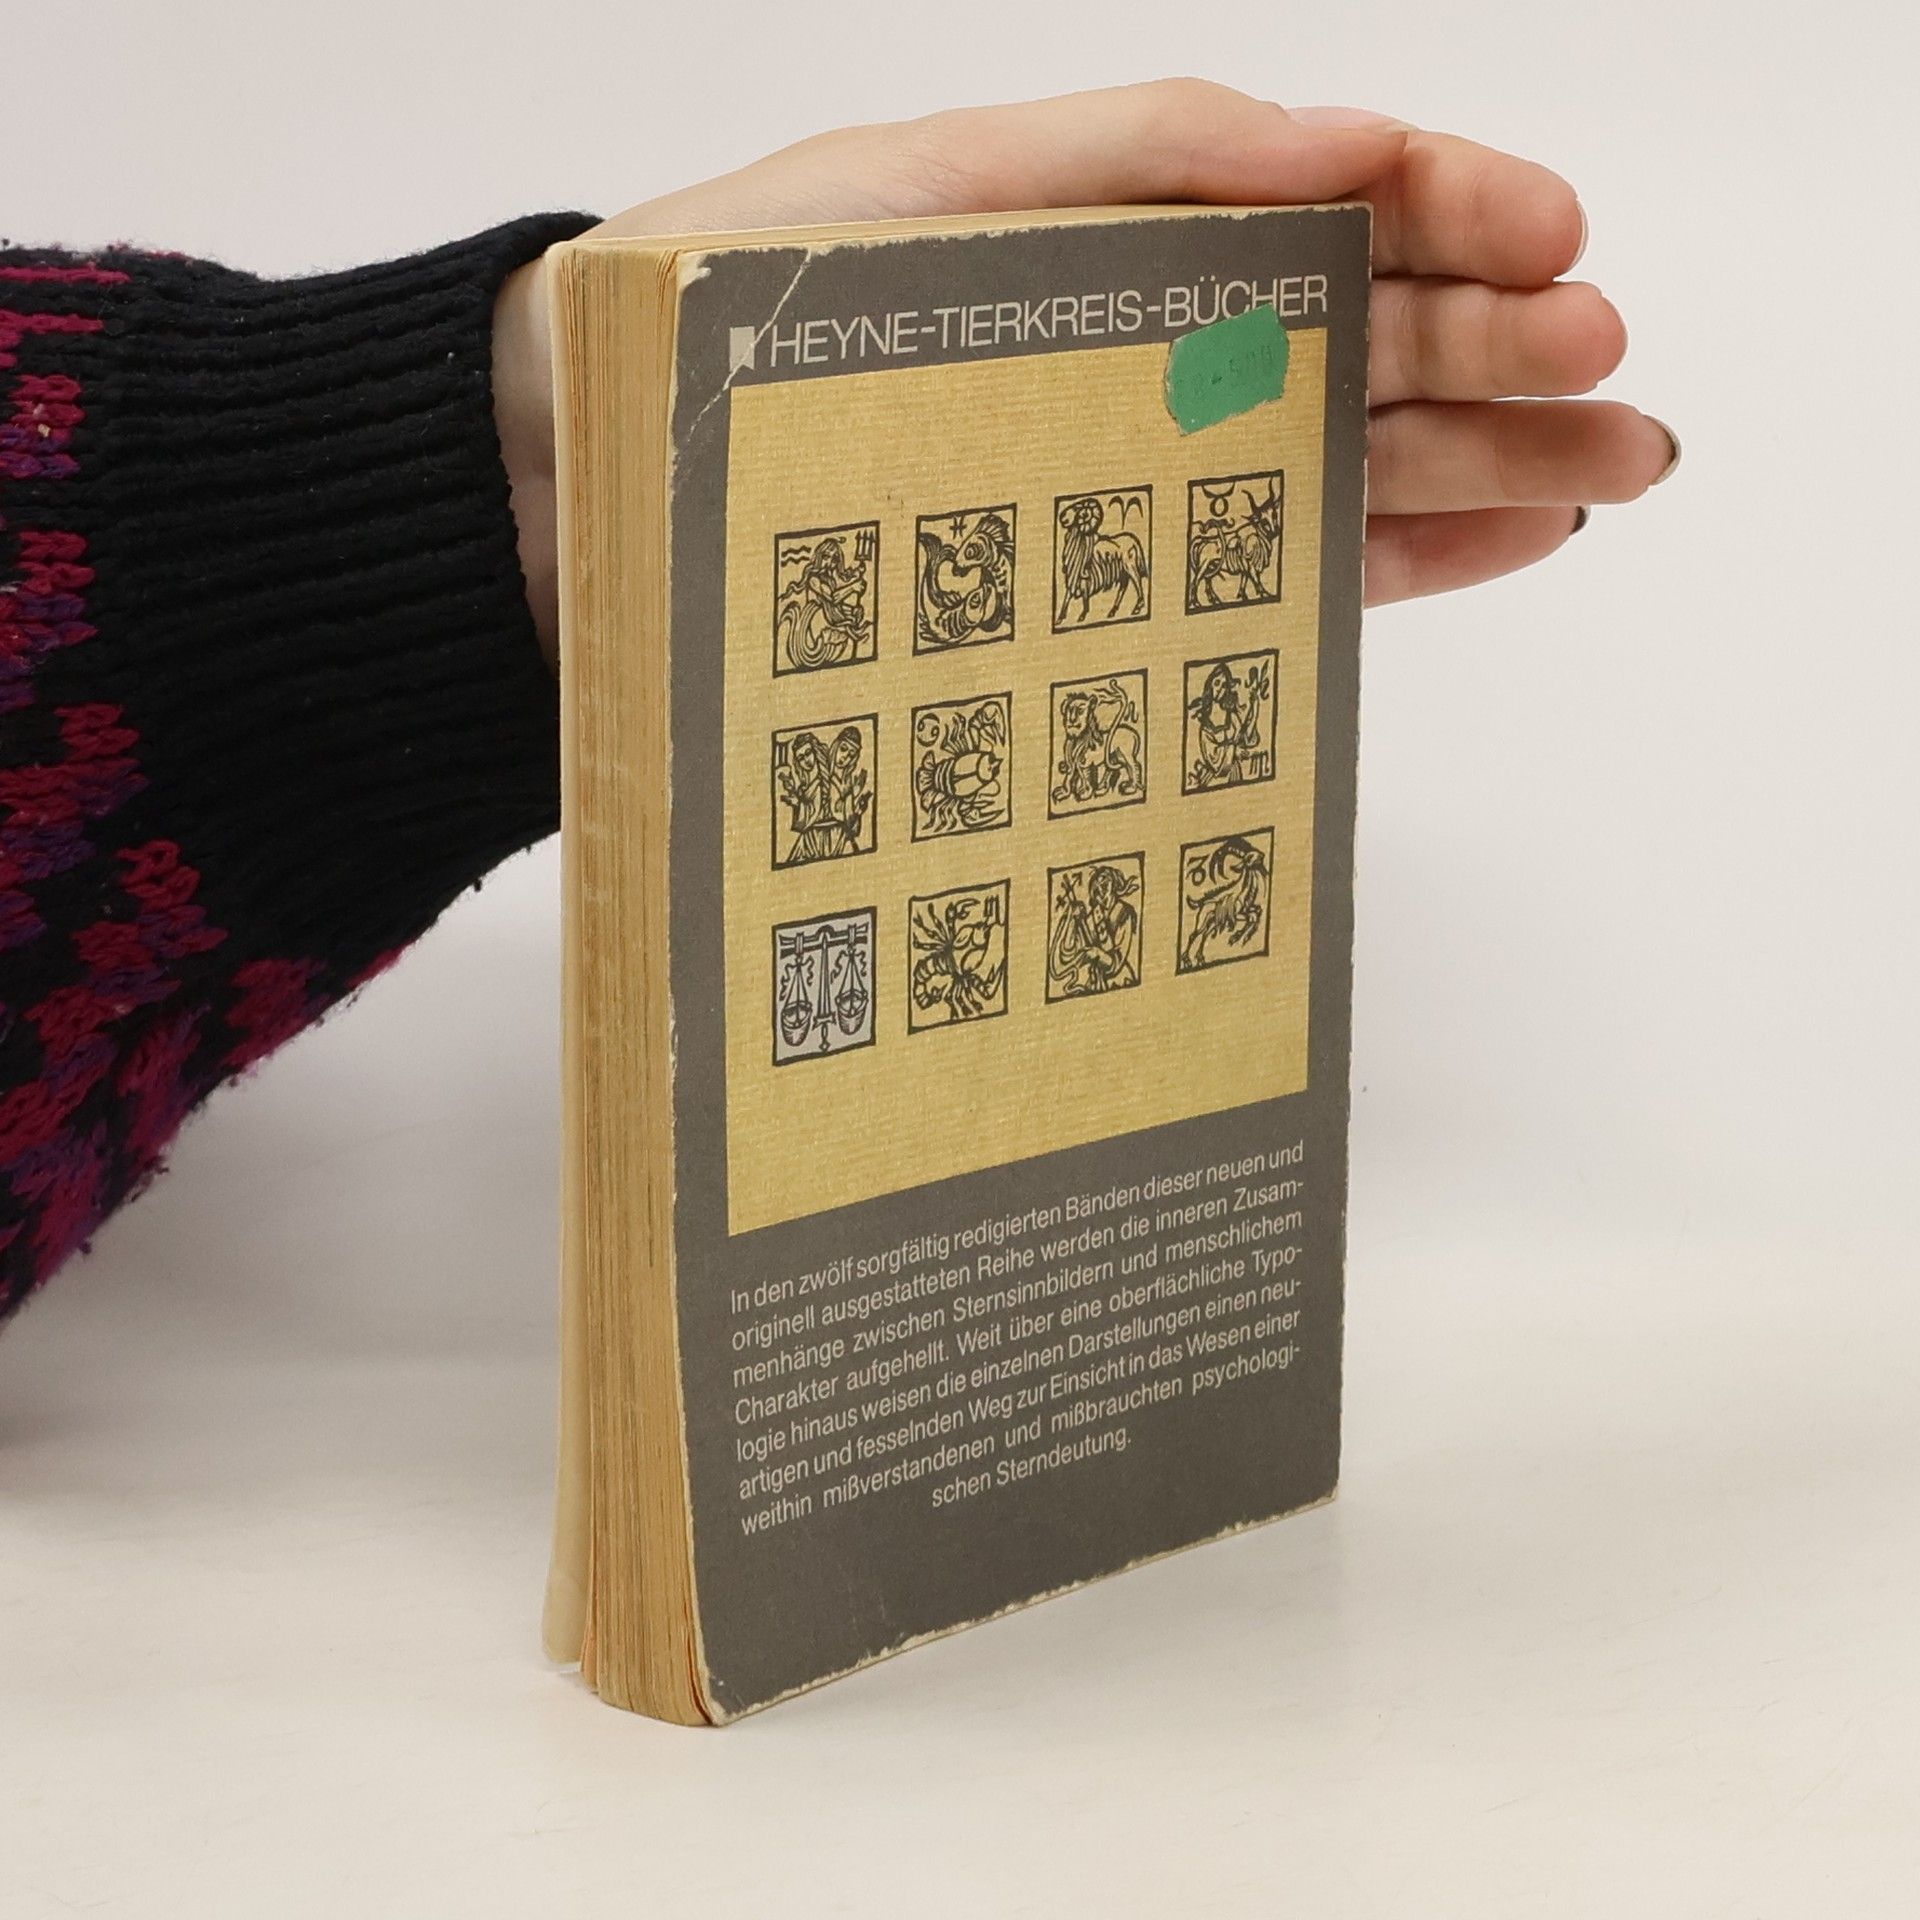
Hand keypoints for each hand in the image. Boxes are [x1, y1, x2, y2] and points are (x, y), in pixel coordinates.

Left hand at [493, 80, 1675, 663]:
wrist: (578, 504)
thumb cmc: (714, 321)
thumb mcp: (912, 190)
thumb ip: (1128, 160)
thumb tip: (1338, 147)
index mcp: (1094, 231)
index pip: (1309, 203)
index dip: (1446, 211)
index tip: (1556, 241)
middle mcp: (1126, 353)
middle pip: (1348, 341)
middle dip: (1496, 358)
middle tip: (1618, 392)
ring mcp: (1122, 476)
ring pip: (1335, 460)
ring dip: (1480, 466)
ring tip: (1604, 473)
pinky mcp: (1095, 591)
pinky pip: (1265, 568)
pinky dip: (1381, 558)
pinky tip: (1488, 545)